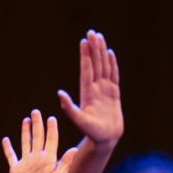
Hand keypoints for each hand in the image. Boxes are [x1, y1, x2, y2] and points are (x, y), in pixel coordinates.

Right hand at [3, 109, 78, 172]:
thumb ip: (64, 163)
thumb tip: (75, 149)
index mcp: (49, 160)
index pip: (51, 140)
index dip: (51, 129)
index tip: (52, 118)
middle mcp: (38, 159)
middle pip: (38, 137)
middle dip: (37, 124)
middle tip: (36, 112)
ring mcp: (26, 163)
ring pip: (26, 143)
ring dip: (25, 132)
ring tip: (26, 119)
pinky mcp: (16, 170)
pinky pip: (11, 156)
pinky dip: (8, 148)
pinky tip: (6, 139)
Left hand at [56, 30, 121, 145]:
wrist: (105, 140)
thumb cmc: (92, 133)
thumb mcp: (79, 120)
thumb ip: (69, 108)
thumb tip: (58, 93)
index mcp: (88, 93)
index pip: (87, 70)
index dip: (86, 55)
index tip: (84, 41)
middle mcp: (96, 89)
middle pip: (95, 64)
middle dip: (94, 49)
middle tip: (92, 33)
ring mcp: (105, 90)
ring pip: (104, 67)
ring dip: (102, 52)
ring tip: (100, 38)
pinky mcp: (113, 94)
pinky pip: (114, 76)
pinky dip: (112, 64)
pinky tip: (110, 54)